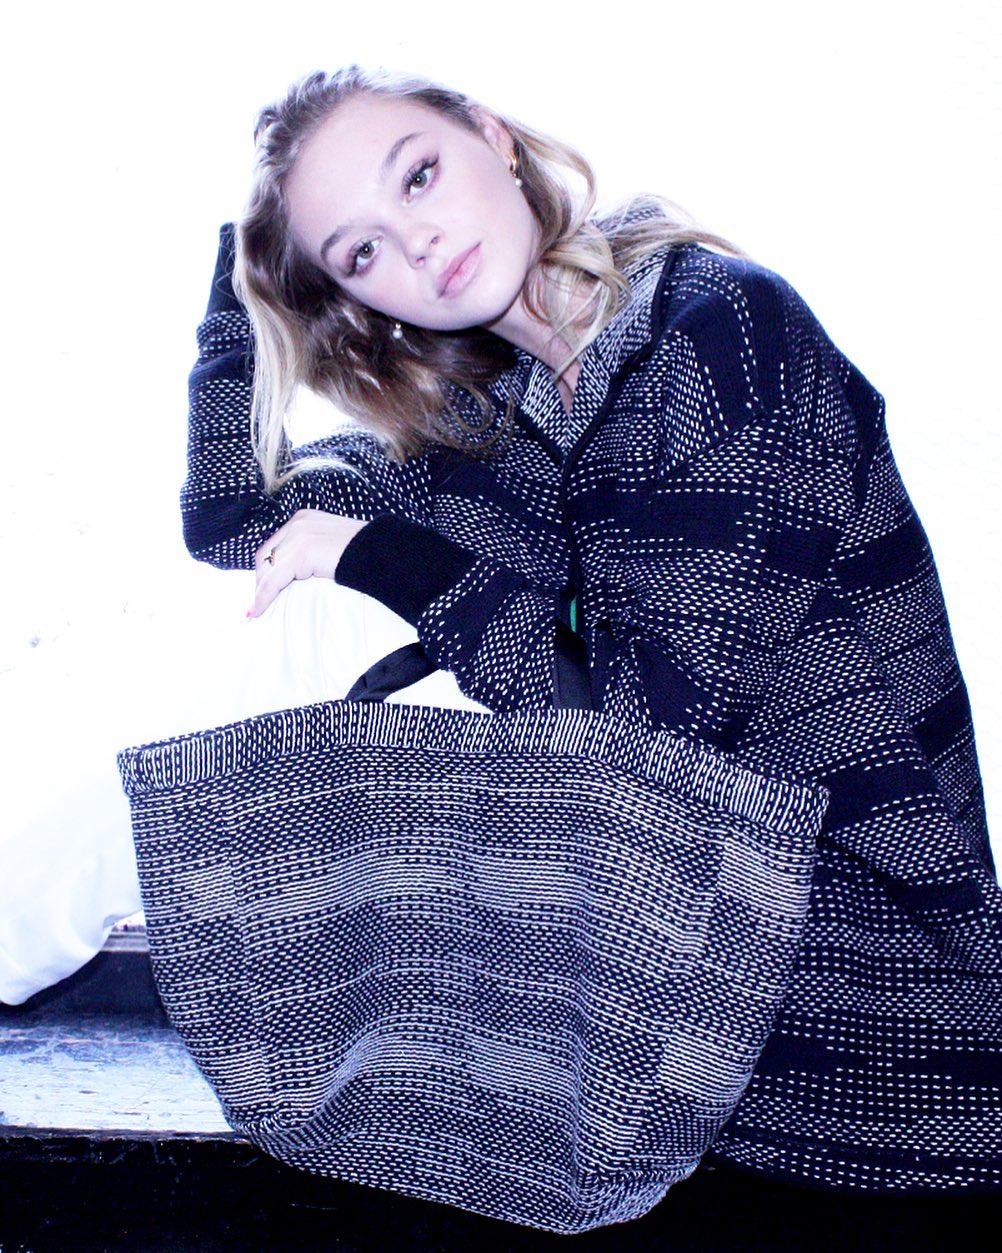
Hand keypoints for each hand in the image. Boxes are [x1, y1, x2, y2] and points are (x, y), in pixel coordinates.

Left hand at [249, 510, 370, 618]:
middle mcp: (298, 523)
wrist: (380, 552)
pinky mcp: (301, 554)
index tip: (264, 586)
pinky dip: (263, 597)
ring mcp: (298, 537)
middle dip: (261, 579)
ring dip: (260, 591)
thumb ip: (315, 550)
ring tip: (256, 609)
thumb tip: (304, 570)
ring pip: (267, 569)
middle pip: (266, 555)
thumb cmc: (365, 553)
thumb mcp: (333, 544)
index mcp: (304, 519)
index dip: (267, 567)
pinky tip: (257, 610)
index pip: (275, 544)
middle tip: (261, 601)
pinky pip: (273, 581)